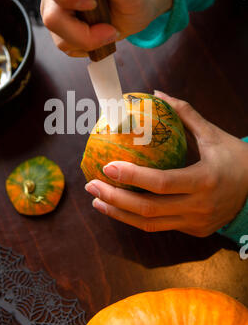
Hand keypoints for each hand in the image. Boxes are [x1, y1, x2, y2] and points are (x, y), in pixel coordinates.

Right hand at [32, 0, 172, 55]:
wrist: (133, 12)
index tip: (92, 2)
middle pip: (51, 15)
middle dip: (81, 30)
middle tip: (109, 27)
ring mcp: (54, 9)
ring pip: (59, 36)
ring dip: (89, 39)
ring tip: (110, 30)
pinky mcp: (58, 30)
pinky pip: (66, 45)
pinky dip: (88, 46)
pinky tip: (100, 35)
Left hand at [85, 91, 247, 236]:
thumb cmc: (236, 159)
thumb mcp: (213, 134)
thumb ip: (185, 114)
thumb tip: (156, 94)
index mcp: (204, 180)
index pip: (161, 183)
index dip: (132, 176)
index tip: (107, 166)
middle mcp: (198, 207)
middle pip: (148, 209)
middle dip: (115, 199)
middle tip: (91, 186)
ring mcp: (194, 223)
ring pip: (149, 224)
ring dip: (118, 213)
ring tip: (96, 201)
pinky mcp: (192, 230)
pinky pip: (158, 226)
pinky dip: (134, 218)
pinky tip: (118, 208)